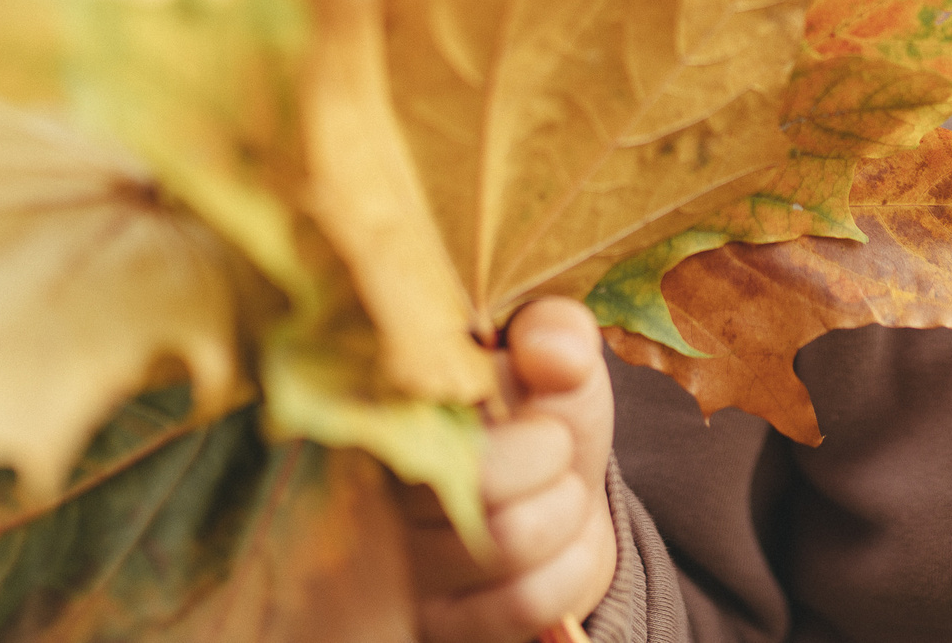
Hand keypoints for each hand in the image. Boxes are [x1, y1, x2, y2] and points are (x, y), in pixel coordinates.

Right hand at [408, 298, 618, 642]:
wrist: (558, 506)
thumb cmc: (544, 425)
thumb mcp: (558, 368)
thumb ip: (558, 336)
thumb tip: (550, 349)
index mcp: (396, 411)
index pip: (432, 406)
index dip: (514, 412)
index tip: (545, 414)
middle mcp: (379, 491)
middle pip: (477, 483)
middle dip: (551, 461)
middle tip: (559, 452)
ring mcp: (401, 568)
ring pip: (503, 544)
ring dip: (565, 515)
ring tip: (562, 497)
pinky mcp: (436, 625)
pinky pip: (521, 603)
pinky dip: (572, 569)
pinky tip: (566, 549)